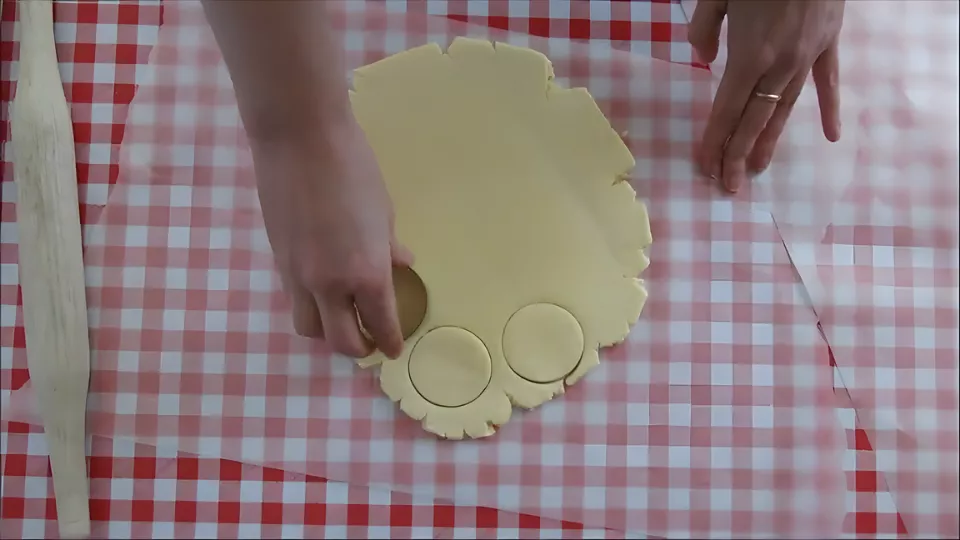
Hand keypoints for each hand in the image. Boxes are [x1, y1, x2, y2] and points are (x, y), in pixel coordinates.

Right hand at [250, 117, 411, 358]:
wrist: (299, 138)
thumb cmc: (354, 167)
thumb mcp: (383, 210)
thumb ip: (389, 247)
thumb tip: (401, 265)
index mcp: (366, 273)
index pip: (380, 325)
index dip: (389, 342)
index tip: (393, 348)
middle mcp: (330, 285)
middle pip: (341, 341)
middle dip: (359, 348)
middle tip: (370, 339)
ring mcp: (298, 275)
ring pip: (309, 326)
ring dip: (327, 331)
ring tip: (341, 318)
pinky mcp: (277, 259)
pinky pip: (294, 299)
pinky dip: (310, 304)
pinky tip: (321, 289)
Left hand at [689, 0, 844, 191]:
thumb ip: (704, 29)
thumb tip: (703, 61)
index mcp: (749, 54)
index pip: (727, 109)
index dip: (716, 140)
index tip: (707, 166)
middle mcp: (780, 64)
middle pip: (755, 119)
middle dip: (739, 154)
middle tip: (728, 185)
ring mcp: (808, 56)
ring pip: (786, 108)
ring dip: (771, 140)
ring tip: (758, 169)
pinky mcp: (830, 43)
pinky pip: (829, 82)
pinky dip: (831, 108)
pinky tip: (832, 135)